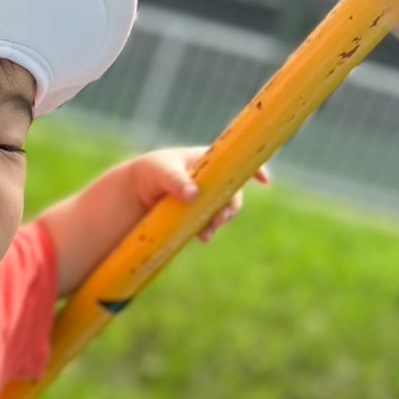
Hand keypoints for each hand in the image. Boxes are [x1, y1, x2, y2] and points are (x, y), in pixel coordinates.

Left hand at [129, 146, 270, 241]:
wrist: (133, 194)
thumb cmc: (149, 173)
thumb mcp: (160, 171)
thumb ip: (175, 180)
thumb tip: (193, 194)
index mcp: (209, 161)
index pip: (238, 161)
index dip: (255, 169)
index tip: (265, 181)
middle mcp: (213, 179)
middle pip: (233, 192)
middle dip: (230, 207)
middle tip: (219, 220)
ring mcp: (208, 198)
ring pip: (223, 210)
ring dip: (219, 222)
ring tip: (206, 234)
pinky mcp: (199, 216)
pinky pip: (211, 223)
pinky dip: (209, 230)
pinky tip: (202, 238)